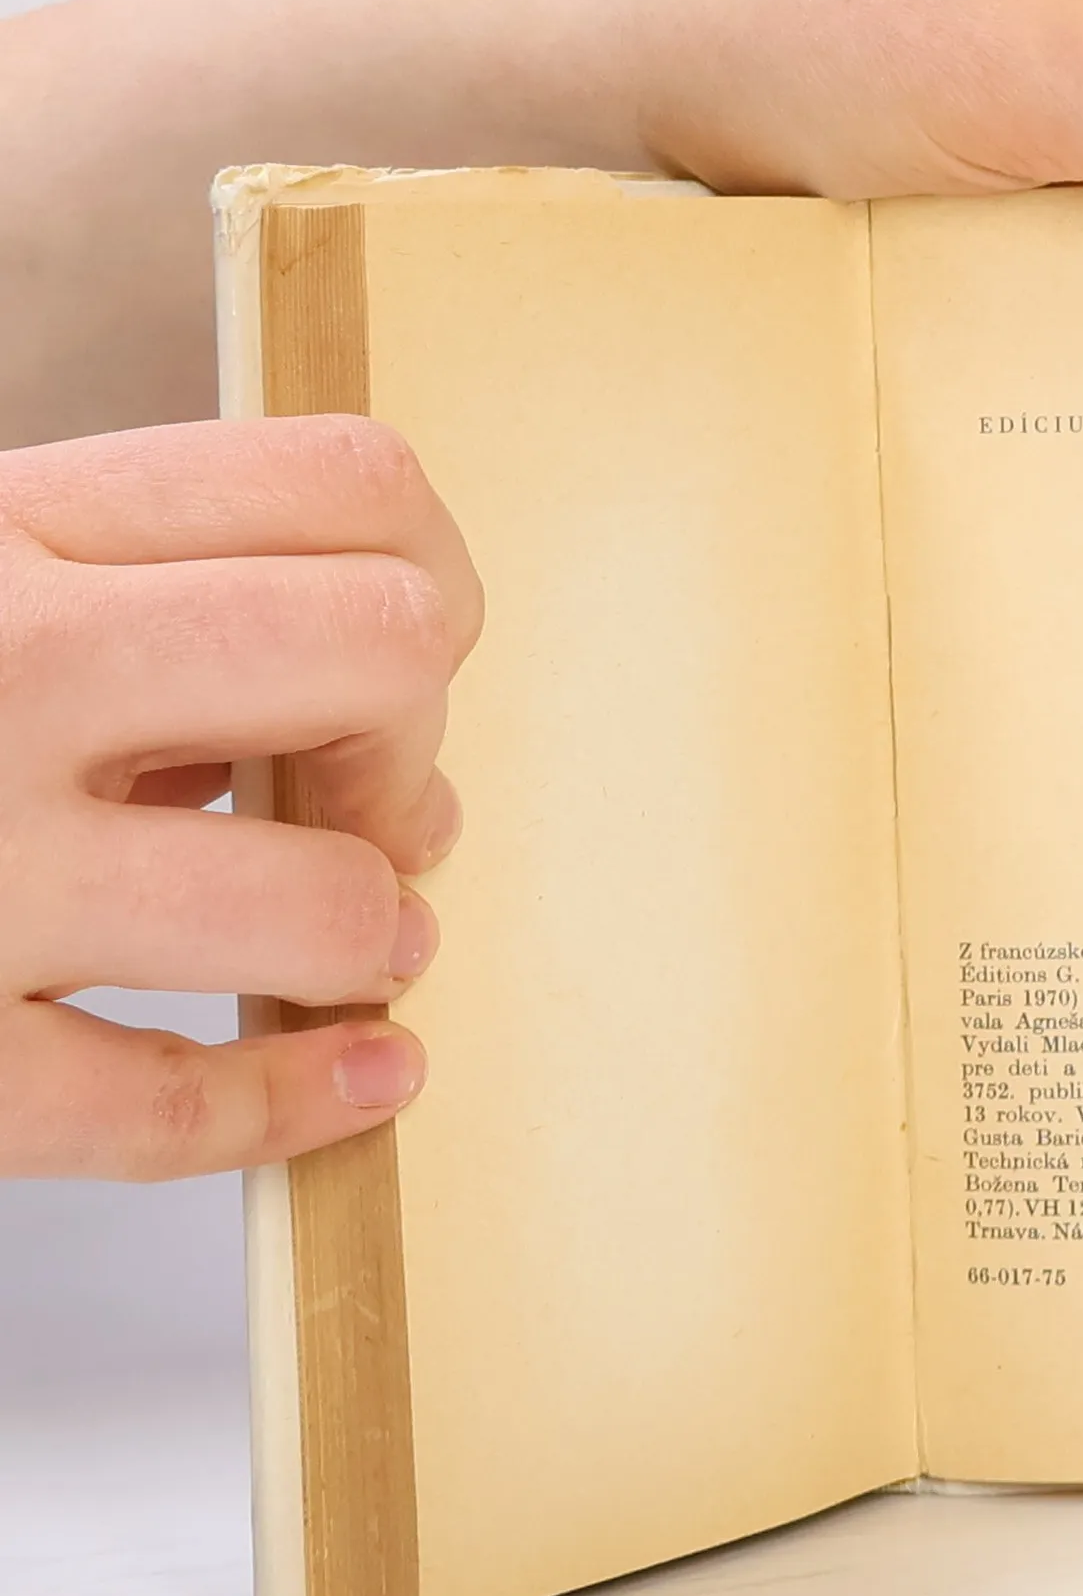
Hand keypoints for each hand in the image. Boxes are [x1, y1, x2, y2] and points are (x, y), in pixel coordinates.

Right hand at [0, 417, 482, 1179]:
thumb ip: (140, 608)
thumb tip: (396, 755)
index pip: (347, 484)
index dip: (429, 583)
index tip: (388, 663)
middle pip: (381, 649)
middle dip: (413, 740)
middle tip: (368, 802)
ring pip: (320, 899)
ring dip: (373, 930)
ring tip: (351, 941)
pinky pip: (169, 1110)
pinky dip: (302, 1102)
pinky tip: (367, 1076)